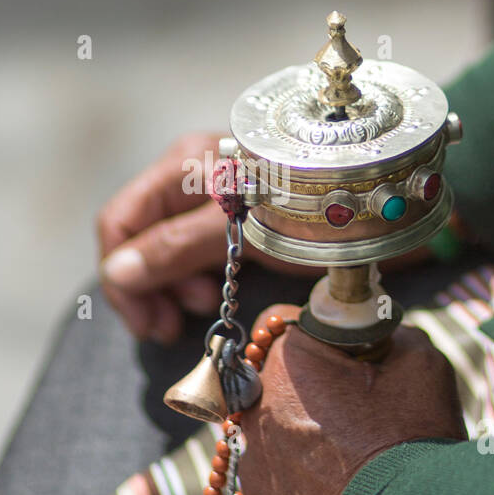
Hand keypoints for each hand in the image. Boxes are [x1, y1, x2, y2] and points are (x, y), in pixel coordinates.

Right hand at [97, 133, 317, 341]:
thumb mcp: (239, 231)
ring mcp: (208, 197)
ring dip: (170, 285)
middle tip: (168, 329)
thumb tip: (117, 273)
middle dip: (146, 286)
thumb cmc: (308, 210)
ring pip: (164, 248)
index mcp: (179, 166)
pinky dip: (194, 277)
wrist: (376, 201)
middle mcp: (186, 176)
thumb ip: (174, 248)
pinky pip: (192, 252)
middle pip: (137, 237)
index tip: (147, 324)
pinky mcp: (232, 219)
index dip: (122, 276)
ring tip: (201, 305)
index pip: (118, 222)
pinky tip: (215, 293)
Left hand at [239, 306, 466, 494]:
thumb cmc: (411, 445)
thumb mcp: (419, 364)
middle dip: (304, 384)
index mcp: (287, 363)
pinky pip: (272, 477)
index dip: (318, 333)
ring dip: (297, 432)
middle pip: (271, 377)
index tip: (346, 351)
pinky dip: (296, 477)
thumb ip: (387, 337)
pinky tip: (336, 490)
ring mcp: (250, 463)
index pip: (282, 321)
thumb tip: (377, 340)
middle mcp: (253, 408)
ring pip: (269, 429)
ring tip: (348, 456)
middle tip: (351, 406)